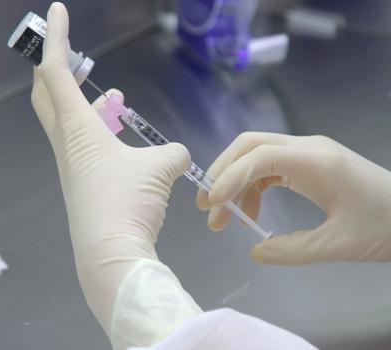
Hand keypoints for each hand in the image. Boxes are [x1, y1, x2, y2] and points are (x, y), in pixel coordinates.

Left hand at [32, 2, 190, 332]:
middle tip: (75, 58)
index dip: (55, 38)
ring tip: (116, 100)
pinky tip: (124, 141)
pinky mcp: (84, 184)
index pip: (55, 72)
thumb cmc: (126, 203)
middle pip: (48, 95)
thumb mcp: (159, 167)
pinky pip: (87, 146)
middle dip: (58, 69)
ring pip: (73, 122)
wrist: (111, 254)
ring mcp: (73, 166)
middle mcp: (68, 144)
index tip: (56, 11)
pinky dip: (102, 133)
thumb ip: (171, 151)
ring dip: (90, 106)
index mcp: (77, 129)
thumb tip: (174, 155)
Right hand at [196, 132, 390, 264]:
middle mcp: (307, 148)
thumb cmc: (384, 226)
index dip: (230, 177)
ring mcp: (307, 153)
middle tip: (206, 207)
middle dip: (222, 172)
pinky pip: (269, 167)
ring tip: (225, 220)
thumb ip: (291, 250)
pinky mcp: (308, 163)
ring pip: (255, 155)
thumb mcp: (338, 245)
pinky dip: (252, 187)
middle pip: (249, 145)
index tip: (212, 206)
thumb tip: (255, 250)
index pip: (259, 156)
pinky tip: (250, 214)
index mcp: (316, 161)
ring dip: (235, 183)